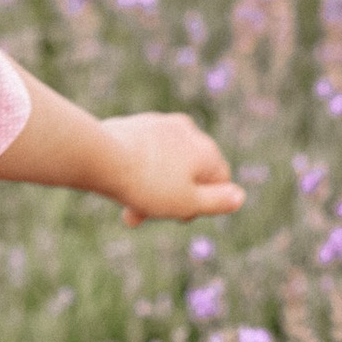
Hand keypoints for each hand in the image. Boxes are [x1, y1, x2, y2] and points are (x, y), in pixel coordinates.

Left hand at [102, 110, 244, 225]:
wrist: (102, 156)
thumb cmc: (147, 184)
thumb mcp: (187, 203)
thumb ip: (217, 201)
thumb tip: (239, 197)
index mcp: (206, 150)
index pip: (219, 181)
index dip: (202, 204)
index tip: (178, 217)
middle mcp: (189, 131)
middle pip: (189, 172)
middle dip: (170, 199)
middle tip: (144, 218)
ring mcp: (162, 124)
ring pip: (165, 164)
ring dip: (151, 189)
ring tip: (128, 210)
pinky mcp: (138, 124)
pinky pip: (146, 152)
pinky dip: (138, 170)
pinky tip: (119, 185)